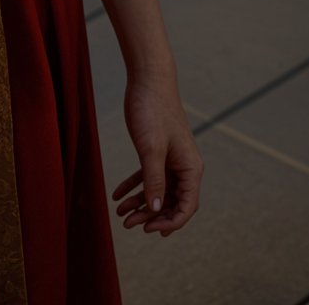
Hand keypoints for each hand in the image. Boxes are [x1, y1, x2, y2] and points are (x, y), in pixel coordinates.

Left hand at [112, 66, 203, 237]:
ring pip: (158, 191)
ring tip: (120, 215)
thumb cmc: (152, 110)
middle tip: (129, 225)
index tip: (147, 229)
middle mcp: (184, 166)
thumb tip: (156, 211)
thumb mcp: (151, 149)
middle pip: (172, 202)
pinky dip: (134, 186)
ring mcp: (171, 159)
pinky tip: (117, 195)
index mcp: (191, 168)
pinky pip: (148, 176)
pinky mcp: (158, 151)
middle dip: (151, 216)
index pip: (187, 207)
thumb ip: (154, 181)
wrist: (147, 78)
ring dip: (141, 204)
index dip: (169, 222)